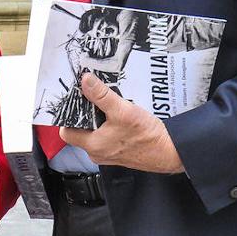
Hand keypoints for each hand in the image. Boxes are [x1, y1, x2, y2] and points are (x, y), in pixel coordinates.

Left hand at [60, 72, 184, 173]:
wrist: (170, 152)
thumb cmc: (147, 137)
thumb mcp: (123, 110)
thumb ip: (102, 95)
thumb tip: (86, 81)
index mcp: (93, 146)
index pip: (66, 132)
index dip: (68, 117)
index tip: (73, 102)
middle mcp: (97, 153)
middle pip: (81, 131)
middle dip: (85, 114)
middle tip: (91, 98)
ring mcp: (109, 153)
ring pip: (95, 133)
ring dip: (99, 118)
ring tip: (106, 104)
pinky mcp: (120, 151)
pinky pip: (107, 136)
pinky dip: (109, 125)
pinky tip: (119, 114)